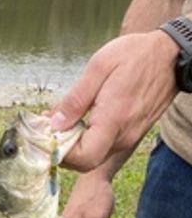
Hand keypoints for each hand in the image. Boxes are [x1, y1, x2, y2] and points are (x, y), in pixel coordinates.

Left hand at [50, 30, 176, 171]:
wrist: (170, 55)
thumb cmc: (136, 55)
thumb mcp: (99, 66)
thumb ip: (76, 99)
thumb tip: (53, 123)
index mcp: (115, 118)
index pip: (84, 157)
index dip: (60, 153)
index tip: (47, 135)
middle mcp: (124, 135)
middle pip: (85, 162)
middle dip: (62, 150)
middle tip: (48, 128)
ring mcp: (129, 137)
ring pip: (94, 156)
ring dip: (72, 145)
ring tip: (60, 120)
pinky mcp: (131, 134)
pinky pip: (104, 146)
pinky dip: (86, 139)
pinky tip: (78, 120)